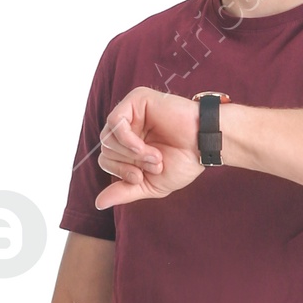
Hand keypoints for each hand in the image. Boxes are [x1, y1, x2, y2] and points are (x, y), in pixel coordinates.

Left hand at [94, 87, 211, 207]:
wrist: (204, 145)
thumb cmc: (183, 162)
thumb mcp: (150, 184)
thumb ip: (125, 191)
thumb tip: (98, 204)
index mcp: (128, 144)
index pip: (105, 159)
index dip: (119, 172)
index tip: (140, 177)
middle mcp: (127, 126)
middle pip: (105, 149)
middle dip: (128, 163)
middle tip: (155, 163)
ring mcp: (131, 111)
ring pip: (107, 137)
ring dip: (132, 154)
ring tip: (155, 156)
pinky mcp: (136, 99)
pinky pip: (115, 122)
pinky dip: (127, 140)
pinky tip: (144, 146)